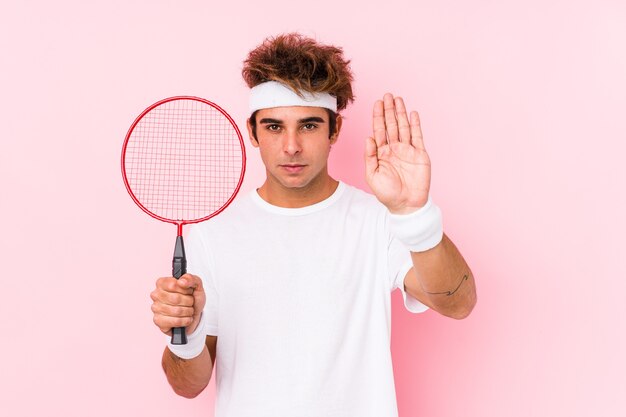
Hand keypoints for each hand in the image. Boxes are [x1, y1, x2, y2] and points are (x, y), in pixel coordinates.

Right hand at [150, 274, 205, 335]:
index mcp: (162, 283)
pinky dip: (185, 321)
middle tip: (190, 302)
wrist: (195, 314)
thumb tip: (181, 281)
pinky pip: (175, 321)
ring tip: (188, 310)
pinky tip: (185, 318)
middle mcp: (156, 295)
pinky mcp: (158, 321)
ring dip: (188, 311)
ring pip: (176, 311)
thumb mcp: (196, 285)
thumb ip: (190, 278)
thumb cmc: (193, 298)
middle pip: (176, 299)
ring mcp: (155, 308)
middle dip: (188, 301)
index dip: (185, 290)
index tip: (189, 291)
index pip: (173, 285)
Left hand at [365, 93, 430, 213]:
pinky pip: (417, 136)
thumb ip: (369, 156)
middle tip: (387, 95)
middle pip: (391, 125)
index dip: (378, 116)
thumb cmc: (387, 193)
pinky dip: (415, 125)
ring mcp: (408, 150)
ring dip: (401, 113)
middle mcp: (394, 149)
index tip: (377, 103)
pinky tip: (412, 113)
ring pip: (404, 127)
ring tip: (398, 99)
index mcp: (382, 153)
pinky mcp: (420, 154)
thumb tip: (368, 137)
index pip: (379, 130)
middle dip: (389, 110)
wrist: (406, 205)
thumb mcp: (372, 175)